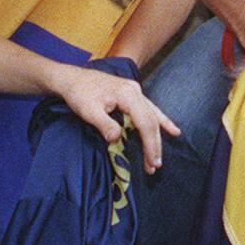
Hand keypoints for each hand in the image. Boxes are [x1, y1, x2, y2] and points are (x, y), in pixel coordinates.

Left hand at [54, 64, 177, 172]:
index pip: (144, 122)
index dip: (150, 144)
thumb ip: (104, 124)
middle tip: (154, 166)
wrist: (72, 78)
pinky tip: (172, 130)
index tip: (151, 162)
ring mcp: (135, 91)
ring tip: (160, 156)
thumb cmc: (79, 94)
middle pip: (151, 121)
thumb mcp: (88, 111)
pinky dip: (160, 121)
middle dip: (154, 145)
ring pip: (153, 115)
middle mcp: (135, 91)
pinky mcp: (132, 94)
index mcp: (127, 95)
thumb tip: (116, 139)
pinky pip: (150, 110)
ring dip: (157, 136)